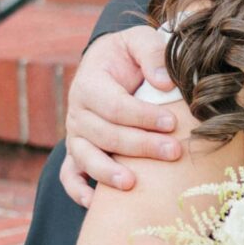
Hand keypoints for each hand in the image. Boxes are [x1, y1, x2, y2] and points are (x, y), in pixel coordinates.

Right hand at [61, 26, 183, 205]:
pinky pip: (70, 176)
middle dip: (140, 145)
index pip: (115, 106)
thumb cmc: (127, 55)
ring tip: (132, 184)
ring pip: (85, 157)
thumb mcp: (138, 41)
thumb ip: (151, 53)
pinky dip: (78, 190)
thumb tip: (165, 83)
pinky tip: (95, 203)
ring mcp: (76, 135)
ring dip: (107, 172)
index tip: (172, 122)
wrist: (107, 65)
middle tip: (173, 152)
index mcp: (89, 83)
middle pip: (105, 134)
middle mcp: (77, 112)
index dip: (143, 116)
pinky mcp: (77, 152)